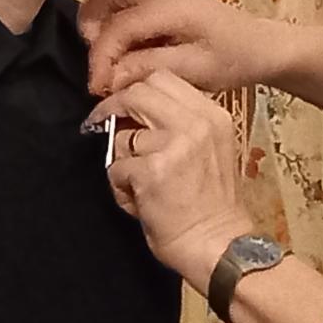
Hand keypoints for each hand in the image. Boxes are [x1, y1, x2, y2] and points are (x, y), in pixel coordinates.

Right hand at [79, 0, 279, 96]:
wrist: (264, 46)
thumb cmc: (235, 59)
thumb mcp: (196, 70)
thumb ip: (149, 68)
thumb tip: (109, 77)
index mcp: (172, 6)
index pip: (119, 25)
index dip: (101, 58)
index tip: (97, 88)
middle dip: (92, 30)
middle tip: (101, 67)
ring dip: (101, 25)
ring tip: (110, 61)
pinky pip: (126, 3)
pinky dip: (115, 24)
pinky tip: (125, 53)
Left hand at [85, 70, 252, 276]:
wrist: (218, 244)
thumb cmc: (212, 202)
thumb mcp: (211, 148)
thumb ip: (181, 124)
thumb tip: (134, 113)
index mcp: (213, 115)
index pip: (165, 79)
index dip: (137, 90)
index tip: (125, 106)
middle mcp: (196, 123)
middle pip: (140, 92)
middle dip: (115, 107)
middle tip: (103, 124)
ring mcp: (174, 145)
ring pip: (122, 135)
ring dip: (121, 159)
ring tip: (137, 182)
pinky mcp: (151, 171)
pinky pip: (116, 168)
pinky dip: (120, 186)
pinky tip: (138, 200)